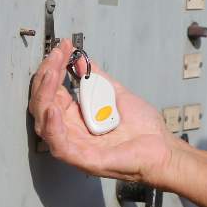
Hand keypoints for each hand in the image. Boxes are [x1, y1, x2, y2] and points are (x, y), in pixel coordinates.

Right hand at [28, 40, 181, 187]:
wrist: (163, 148)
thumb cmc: (142, 129)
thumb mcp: (115, 93)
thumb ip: (96, 78)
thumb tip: (81, 59)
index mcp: (76, 117)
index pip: (53, 91)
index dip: (53, 68)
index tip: (62, 48)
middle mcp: (71, 131)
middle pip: (43, 105)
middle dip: (46, 76)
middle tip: (56, 56)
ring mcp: (76, 145)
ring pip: (44, 124)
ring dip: (44, 97)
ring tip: (51, 75)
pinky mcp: (84, 159)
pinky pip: (60, 145)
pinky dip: (53, 127)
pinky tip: (54, 109)